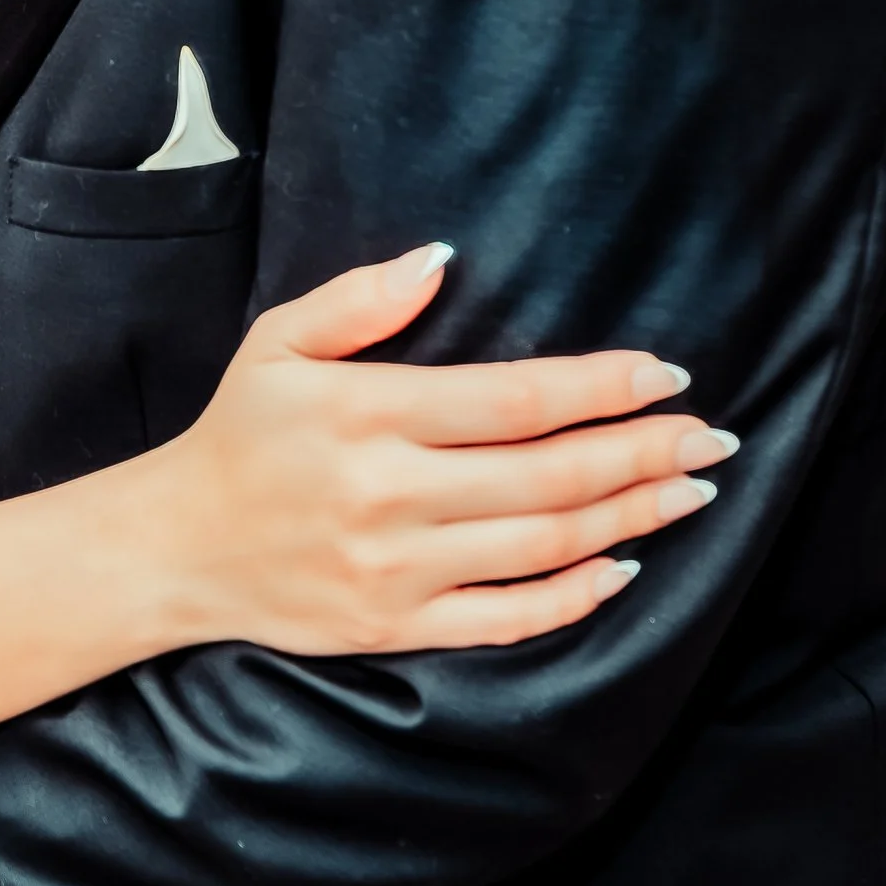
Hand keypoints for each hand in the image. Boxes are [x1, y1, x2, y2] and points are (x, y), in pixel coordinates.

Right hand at [151, 247, 737, 653]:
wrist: (175, 547)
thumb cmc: (239, 432)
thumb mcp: (278, 341)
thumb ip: (362, 299)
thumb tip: (444, 259)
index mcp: (369, 413)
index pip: (517, 399)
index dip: (602, 387)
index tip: (666, 374)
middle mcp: (391, 494)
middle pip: (549, 473)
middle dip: (643, 451)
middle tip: (710, 437)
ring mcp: (398, 568)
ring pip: (545, 544)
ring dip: (631, 516)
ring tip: (689, 490)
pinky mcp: (397, 625)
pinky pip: (509, 617)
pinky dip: (575, 596)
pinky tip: (623, 567)